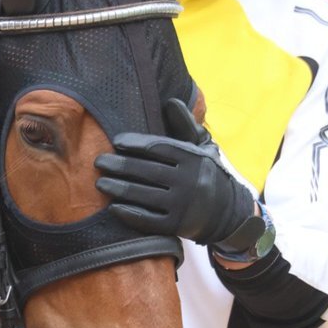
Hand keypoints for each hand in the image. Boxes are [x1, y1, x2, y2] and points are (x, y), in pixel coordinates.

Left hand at [95, 98, 256, 247]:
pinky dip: (129, 213)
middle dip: (119, 165)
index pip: (158, 148)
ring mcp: (182, 206)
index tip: (116, 141)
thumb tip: (170, 101)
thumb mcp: (203, 147)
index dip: (135, 144)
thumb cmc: (207, 172)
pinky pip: (148, 220)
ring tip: (100, 182)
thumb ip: (185, 125)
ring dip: (118, 188)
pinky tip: (114, 206)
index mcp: (193, 159)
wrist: (228, 213)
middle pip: (146, 171)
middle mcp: (188, 182)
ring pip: (143, 195)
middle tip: (99, 161)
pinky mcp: (176, 226)